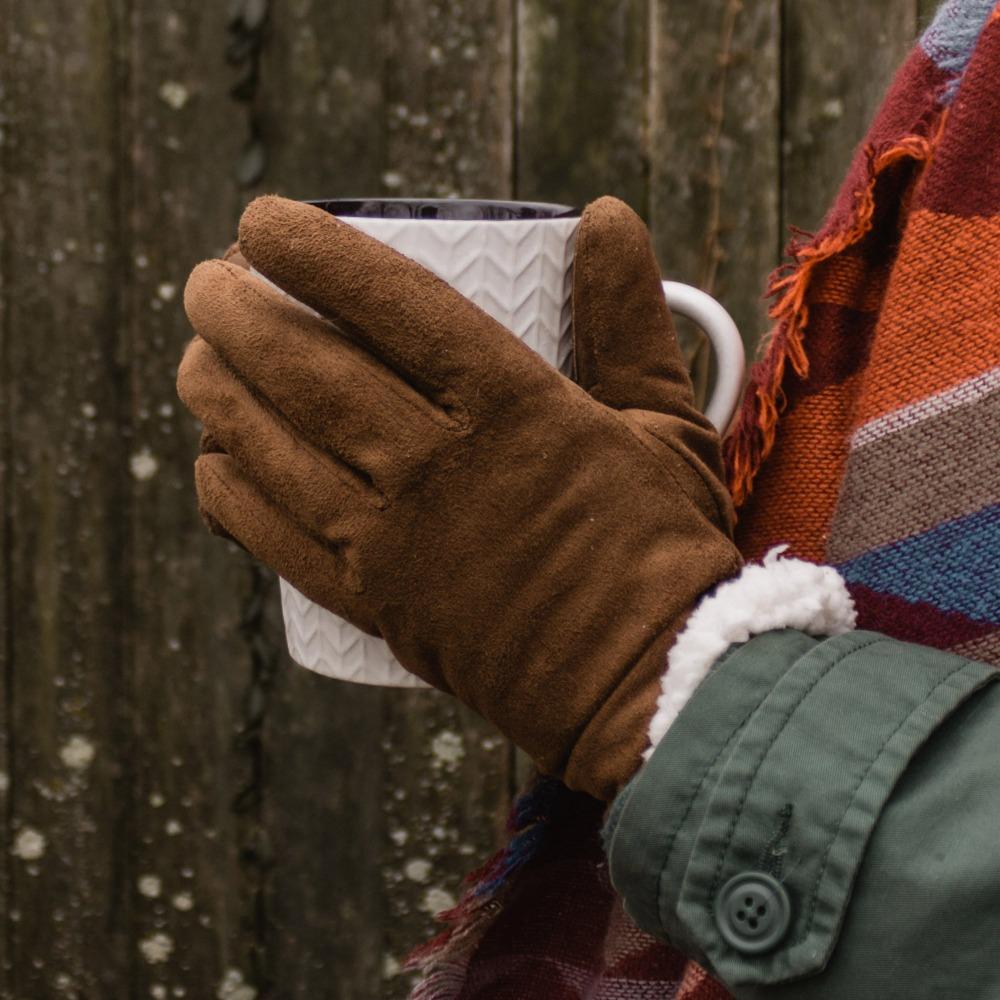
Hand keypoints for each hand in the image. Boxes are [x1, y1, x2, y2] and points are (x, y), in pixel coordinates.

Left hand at [177, 195, 740, 799]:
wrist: (648, 679)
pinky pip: (278, 541)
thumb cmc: (660, 546)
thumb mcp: (667, 420)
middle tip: (207, 282)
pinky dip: (230, 494)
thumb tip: (607, 216)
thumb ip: (630, 318)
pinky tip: (212, 460)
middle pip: (307, 372)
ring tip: (197, 356)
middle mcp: (440, 467)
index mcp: (514, 407)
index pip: (390, 305)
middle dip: (235, 313)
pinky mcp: (378, 605)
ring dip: (216, 393)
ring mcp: (399, 542)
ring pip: (275, 450)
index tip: (261, 220)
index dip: (313, 253)